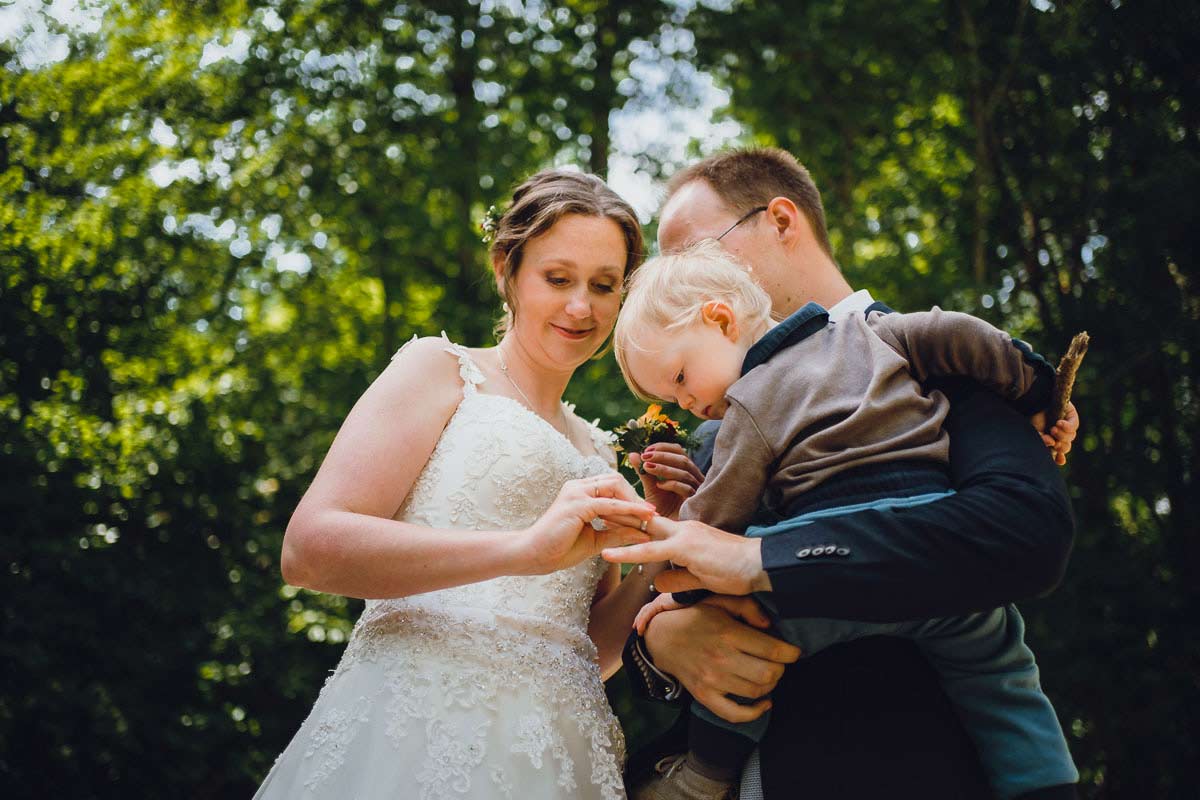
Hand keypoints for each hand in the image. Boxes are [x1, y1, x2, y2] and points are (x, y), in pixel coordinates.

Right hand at [525, 474, 654, 573]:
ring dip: (634, 503)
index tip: (647, 513)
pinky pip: (608, 505)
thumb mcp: (596, 539)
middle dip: (635, 497)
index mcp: (580, 492)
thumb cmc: (560, 548)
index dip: (631, 497)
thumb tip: (642, 533)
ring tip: (651, 516)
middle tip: (651, 514)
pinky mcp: (576, 504)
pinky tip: (641, 520)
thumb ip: (617, 533)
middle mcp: (577, 487)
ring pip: (614, 488)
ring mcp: (576, 493)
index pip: (611, 485)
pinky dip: (627, 512)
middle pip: (616, 481)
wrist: (534, 556)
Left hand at [601, 517, 767, 595]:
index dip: (630, 523)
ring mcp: (684, 536)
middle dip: (618, 516)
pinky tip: (608, 554)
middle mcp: (683, 529)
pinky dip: (628, 551)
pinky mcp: (687, 548)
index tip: (609, 519)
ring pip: (642, 532)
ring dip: (616, 531)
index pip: (653, 527)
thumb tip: (658, 582)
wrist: (760, 567)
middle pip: (643, 521)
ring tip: (590, 527)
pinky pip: (651, 550)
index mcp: (686, 535)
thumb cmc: (735, 572)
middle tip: (593, 510)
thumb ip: (679, 578)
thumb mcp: (700, 578)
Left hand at [628, 442, 703, 517]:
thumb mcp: (651, 487)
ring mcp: (697, 491)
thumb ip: (644, 472)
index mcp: (684, 470)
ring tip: (647, 468)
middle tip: (645, 457)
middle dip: (663, 456)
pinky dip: (672, 484)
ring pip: (684, 473)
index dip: (663, 448)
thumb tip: (633, 454)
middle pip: (683, 459)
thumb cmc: (660, 509)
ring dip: (664, 468)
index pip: (679, 451)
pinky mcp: (695, 503)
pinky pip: (686, 489)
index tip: (646, 450)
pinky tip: (659, 485)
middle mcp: (694, 478)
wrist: (665, 532)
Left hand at [633, 592, 685, 635]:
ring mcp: (658, 601)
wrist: (691, 592)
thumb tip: (683, 620)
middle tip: (636, 627)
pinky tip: (640, 628)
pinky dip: (642, 622)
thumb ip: (679, 611)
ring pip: (645, 612)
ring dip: (640, 622)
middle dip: (640, 618)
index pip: (652, 607)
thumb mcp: (683, 607)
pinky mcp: (658, 603)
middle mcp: (660, 599)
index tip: (643, 623)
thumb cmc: (690, 599)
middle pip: (646, 609)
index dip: (646, 615)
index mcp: (665, 599)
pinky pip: (647, 614)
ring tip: (638, 631)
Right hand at [643, 595, 800, 722]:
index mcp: (728, 633)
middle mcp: (721, 659)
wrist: (661, 638)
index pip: (772, 650)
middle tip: (779, 662)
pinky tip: (764, 702)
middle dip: (781, 669)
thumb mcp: (718, 601)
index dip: (791, 652)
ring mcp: (712, 680)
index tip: (794, 651)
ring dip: (770, 685)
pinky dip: (755, 712)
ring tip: (768, 674)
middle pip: (769, 674)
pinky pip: (735, 714)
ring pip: (756, 692)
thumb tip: (769, 625)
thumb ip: (747, 607)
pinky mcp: (705, 696)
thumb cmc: (694, 618)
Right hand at [1031, 401, 1078, 465]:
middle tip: (1052, 440)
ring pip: (1070, 437)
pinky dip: (1067, 427)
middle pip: (1065, 446)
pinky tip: (1059, 423)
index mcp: (1051, 440)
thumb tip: (1053, 445)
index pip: (1058, 453)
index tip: (1060, 461)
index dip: (1060, 458)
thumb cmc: (1031, 417)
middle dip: (1060, 445)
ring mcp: (1067, 426)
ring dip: (1062, 435)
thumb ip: (1043, 441)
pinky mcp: (1072, 417)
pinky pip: (1073, 425)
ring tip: (1053, 428)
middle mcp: (1060, 434)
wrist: (1034, 400)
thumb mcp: (1034, 432)